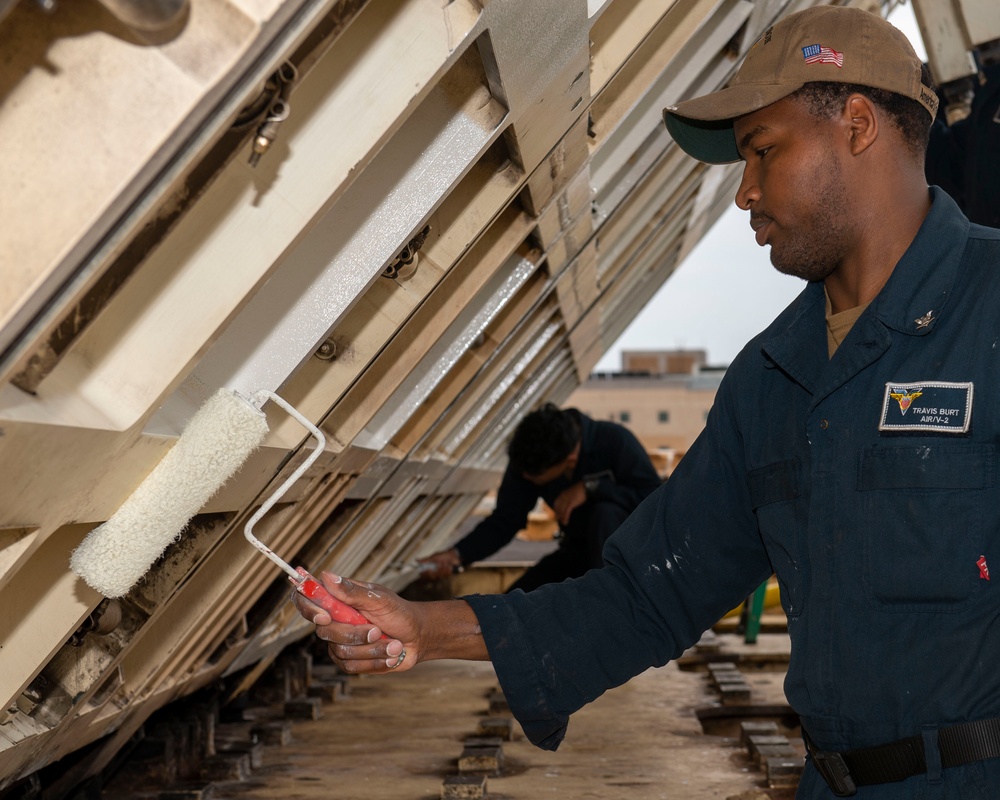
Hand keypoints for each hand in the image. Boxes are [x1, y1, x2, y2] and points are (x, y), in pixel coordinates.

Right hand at [291, 572, 417, 672]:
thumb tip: (327, 576)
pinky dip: (374, 661)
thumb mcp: (379, 599)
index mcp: (339, 600)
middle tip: (377, 629)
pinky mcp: (350, 661)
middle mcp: (335, 620)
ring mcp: (341, 642)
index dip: (308, 607)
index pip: (306, 599)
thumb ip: (352, 591)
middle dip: (354, 634)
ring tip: (392, 643)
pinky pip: (350, 667)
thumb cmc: (399, 612)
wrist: (417, 637)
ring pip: (340, 651)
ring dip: (371, 649)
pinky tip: (389, 654)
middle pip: (324, 631)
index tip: (326, 616)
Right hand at [417, 548, 461, 579]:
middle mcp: (435, 572)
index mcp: (431, 568)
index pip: (425, 575)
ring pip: (439, 576)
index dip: (424, 574)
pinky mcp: (447, 575)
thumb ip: (425, 560)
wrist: (454, 555)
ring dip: (443, 568)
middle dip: (436, 569)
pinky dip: (447, 569)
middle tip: (440, 563)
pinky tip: (449, 565)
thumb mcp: (434, 557)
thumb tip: (415, 560)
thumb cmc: (443, 555)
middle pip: (432, 577)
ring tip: (445, 562)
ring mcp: (441, 574)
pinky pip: (445, 575)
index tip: (428, 570)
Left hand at [551, 481, 586, 524]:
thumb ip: (568, 497)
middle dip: (558, 515)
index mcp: (562, 494)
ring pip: (561, 511)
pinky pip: (566, 512)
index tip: (557, 514)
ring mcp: (567, 500)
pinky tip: (566, 522)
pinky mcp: (571, 503)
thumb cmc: (580, 490)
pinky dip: (565, 517)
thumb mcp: (571, 492)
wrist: (585, 487)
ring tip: (563, 523)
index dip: (556, 510)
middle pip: (558, 508)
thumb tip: (568, 504)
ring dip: (561, 518)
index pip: (556, 503)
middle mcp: (563, 497)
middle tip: (559, 520)